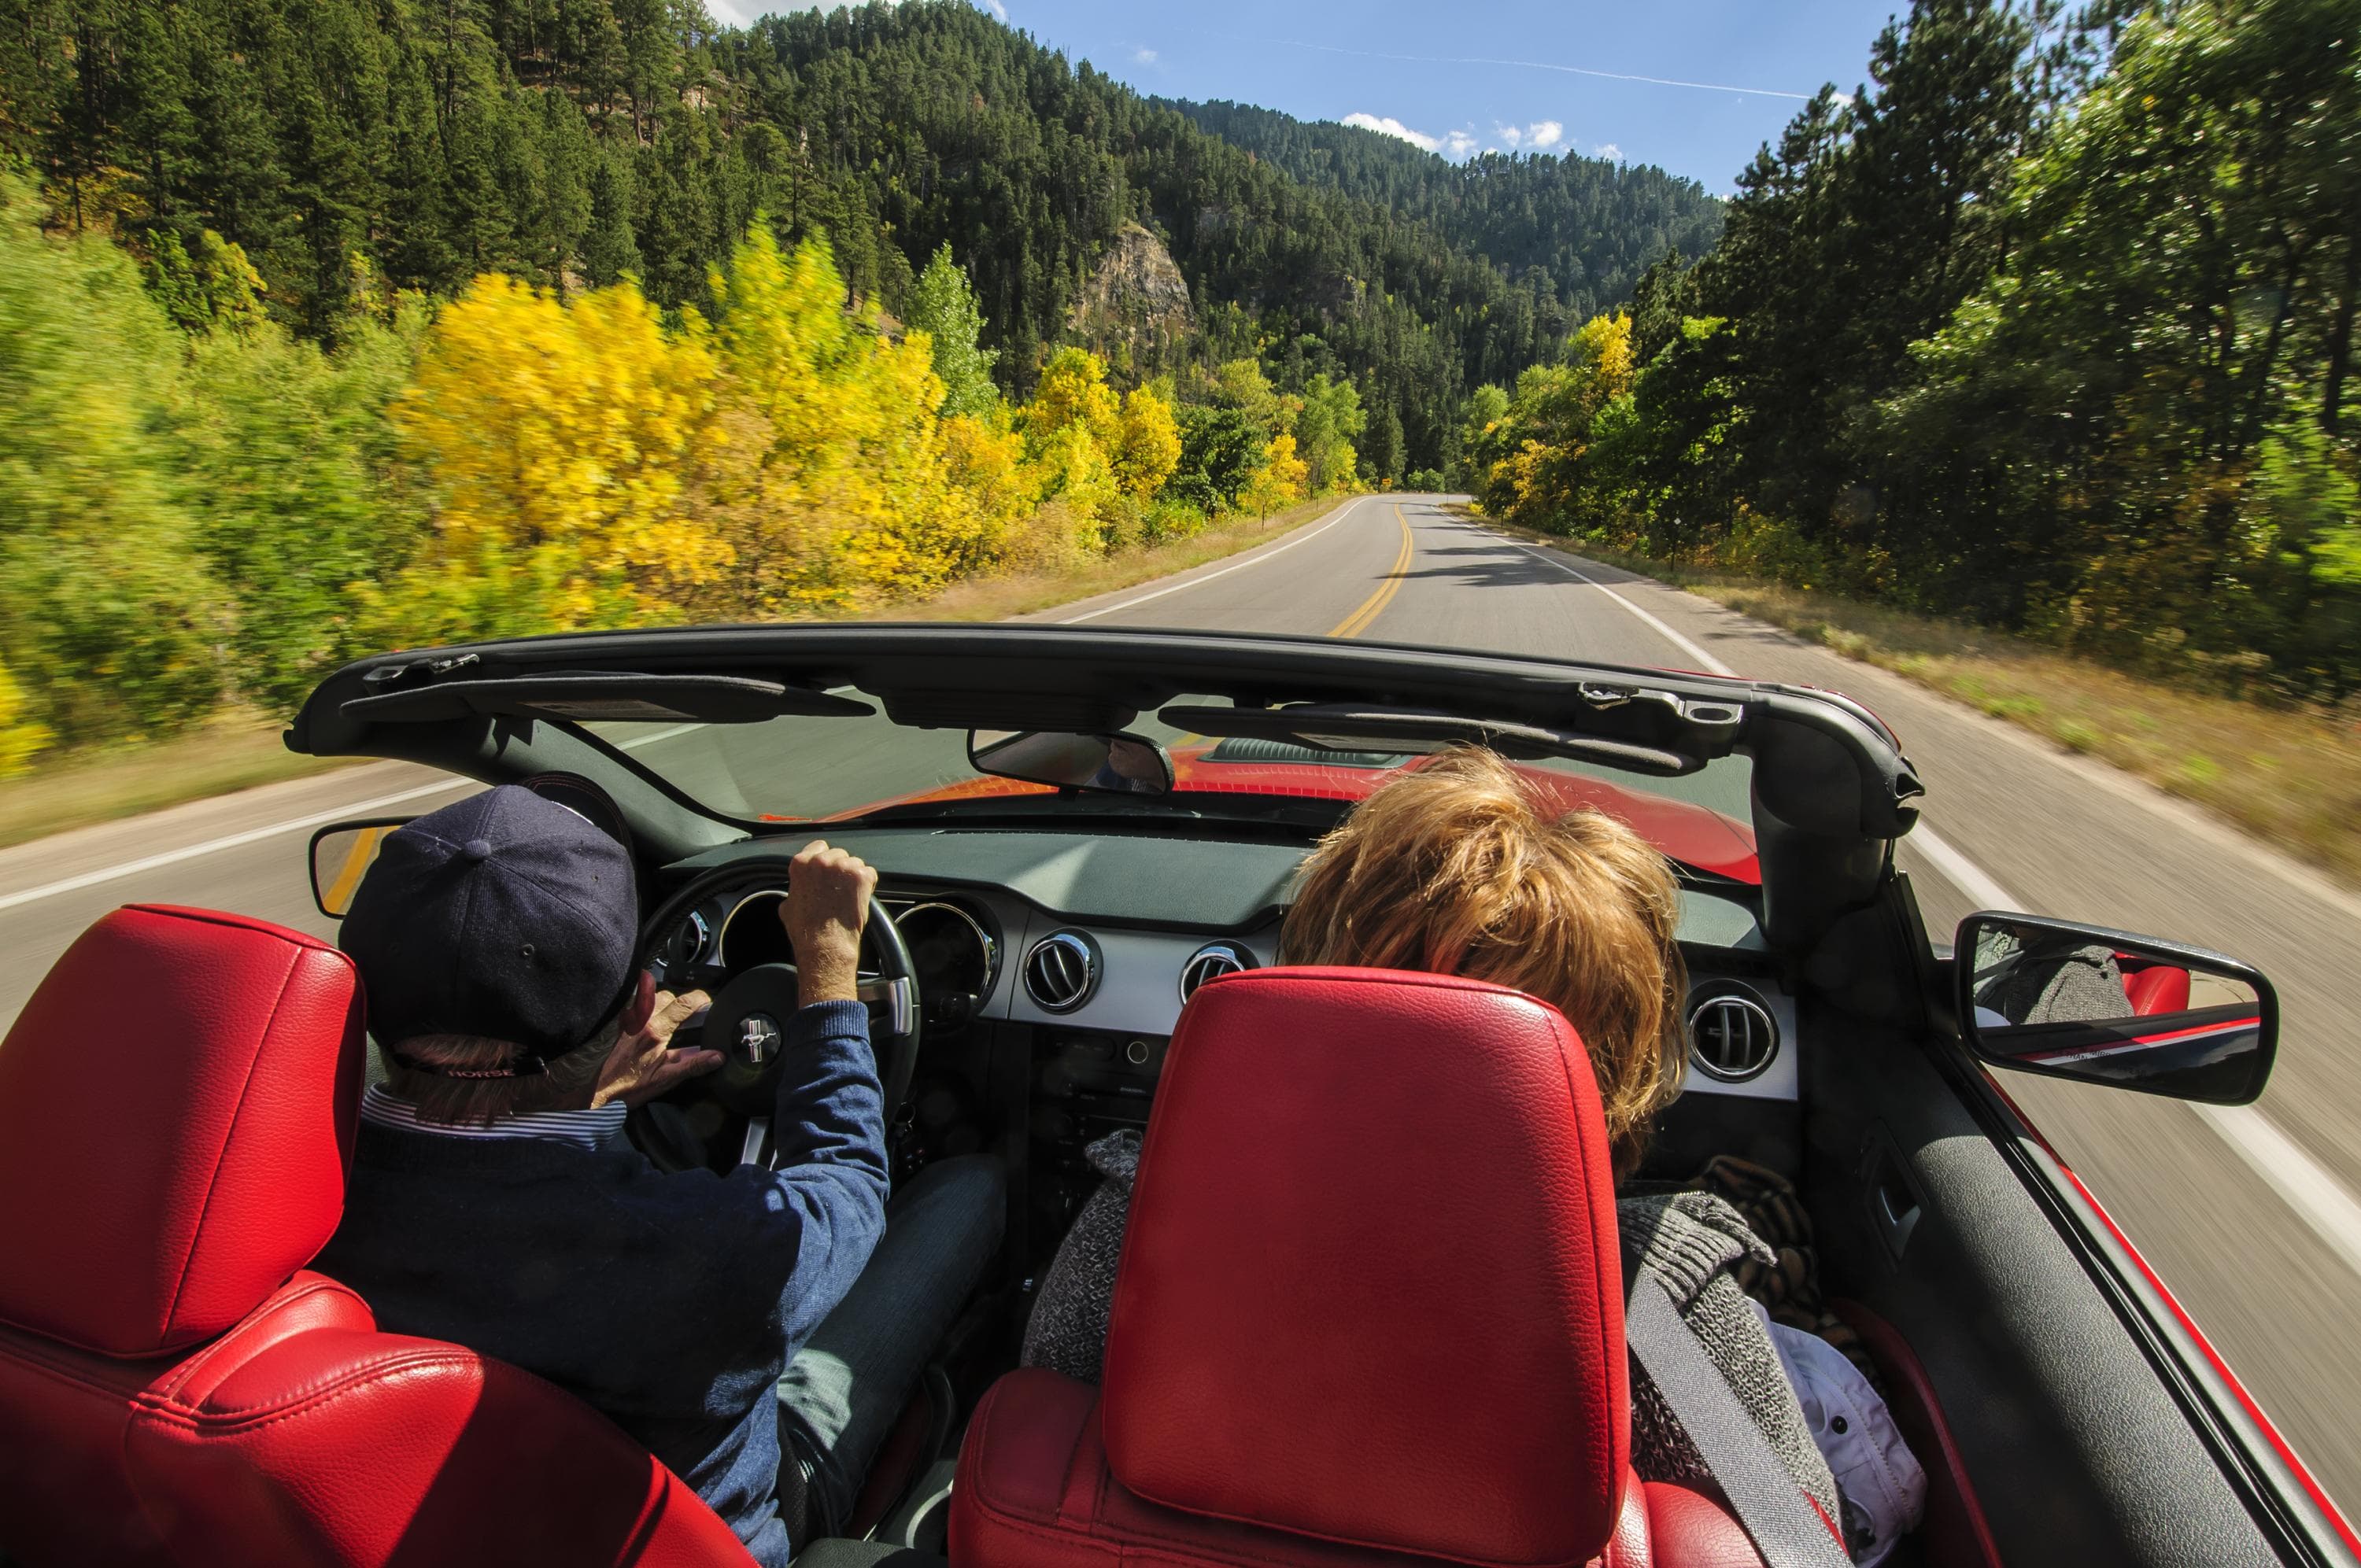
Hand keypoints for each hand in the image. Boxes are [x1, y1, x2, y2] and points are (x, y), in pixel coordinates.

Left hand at [591, 973, 720, 1108]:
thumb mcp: (664, 1080)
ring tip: (665, 1017)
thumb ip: (693, 1066)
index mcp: (656, 1032)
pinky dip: (642, 1006)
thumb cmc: (626, 1087)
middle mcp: (640, 1019)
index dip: (699, 998)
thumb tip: (717, 1057)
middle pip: (667, 995)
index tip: (706, 1001)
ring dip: (660, 1002)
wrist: (592, 1091)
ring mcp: (625, 1018)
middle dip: (679, 1001)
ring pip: (648, 996)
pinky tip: (644, 1021)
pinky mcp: (615, 1021)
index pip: (684, 1003)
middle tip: (685, 1014)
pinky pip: (632, 1004)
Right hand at [783, 839, 875, 1006]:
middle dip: (840, 870)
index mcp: (801, 864)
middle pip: (839, 854)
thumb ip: (794, 888)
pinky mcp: (860, 876)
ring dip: (854, 877)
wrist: (824, 944)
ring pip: (855, 863)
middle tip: (838, 890)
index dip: (825, 860)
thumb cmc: (805, 930)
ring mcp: (842, 867)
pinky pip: (870, 873)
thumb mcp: (788, 905)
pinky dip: (868, 885)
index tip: (827, 873)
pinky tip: (858, 898)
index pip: (819, 846)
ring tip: (847, 897)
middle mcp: (821, 861)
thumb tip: (796, 889)